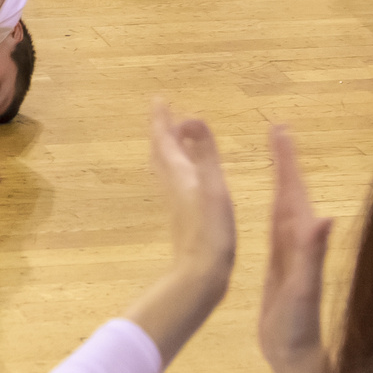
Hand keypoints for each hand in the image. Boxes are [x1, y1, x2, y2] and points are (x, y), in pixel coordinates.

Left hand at [148, 99, 236, 279]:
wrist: (200, 273)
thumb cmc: (211, 228)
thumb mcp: (213, 185)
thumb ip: (205, 152)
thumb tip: (192, 118)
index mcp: (177, 173)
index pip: (163, 139)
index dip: (161, 119)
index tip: (158, 100)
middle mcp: (170, 185)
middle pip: (160, 151)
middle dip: (162, 131)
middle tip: (164, 114)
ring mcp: (174, 202)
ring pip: (164, 167)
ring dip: (167, 148)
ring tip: (175, 138)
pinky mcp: (181, 215)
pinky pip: (173, 180)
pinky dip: (177, 166)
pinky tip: (186, 176)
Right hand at [257, 124, 331, 372]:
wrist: (297, 358)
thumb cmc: (299, 328)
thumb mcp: (303, 289)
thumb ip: (311, 254)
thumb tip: (325, 217)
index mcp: (302, 241)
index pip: (293, 191)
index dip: (286, 161)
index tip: (280, 128)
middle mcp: (299, 242)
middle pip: (289, 192)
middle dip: (284, 161)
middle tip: (277, 129)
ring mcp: (290, 254)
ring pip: (283, 207)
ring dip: (280, 180)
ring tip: (275, 156)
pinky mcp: (281, 268)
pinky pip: (275, 228)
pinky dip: (273, 208)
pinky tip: (272, 205)